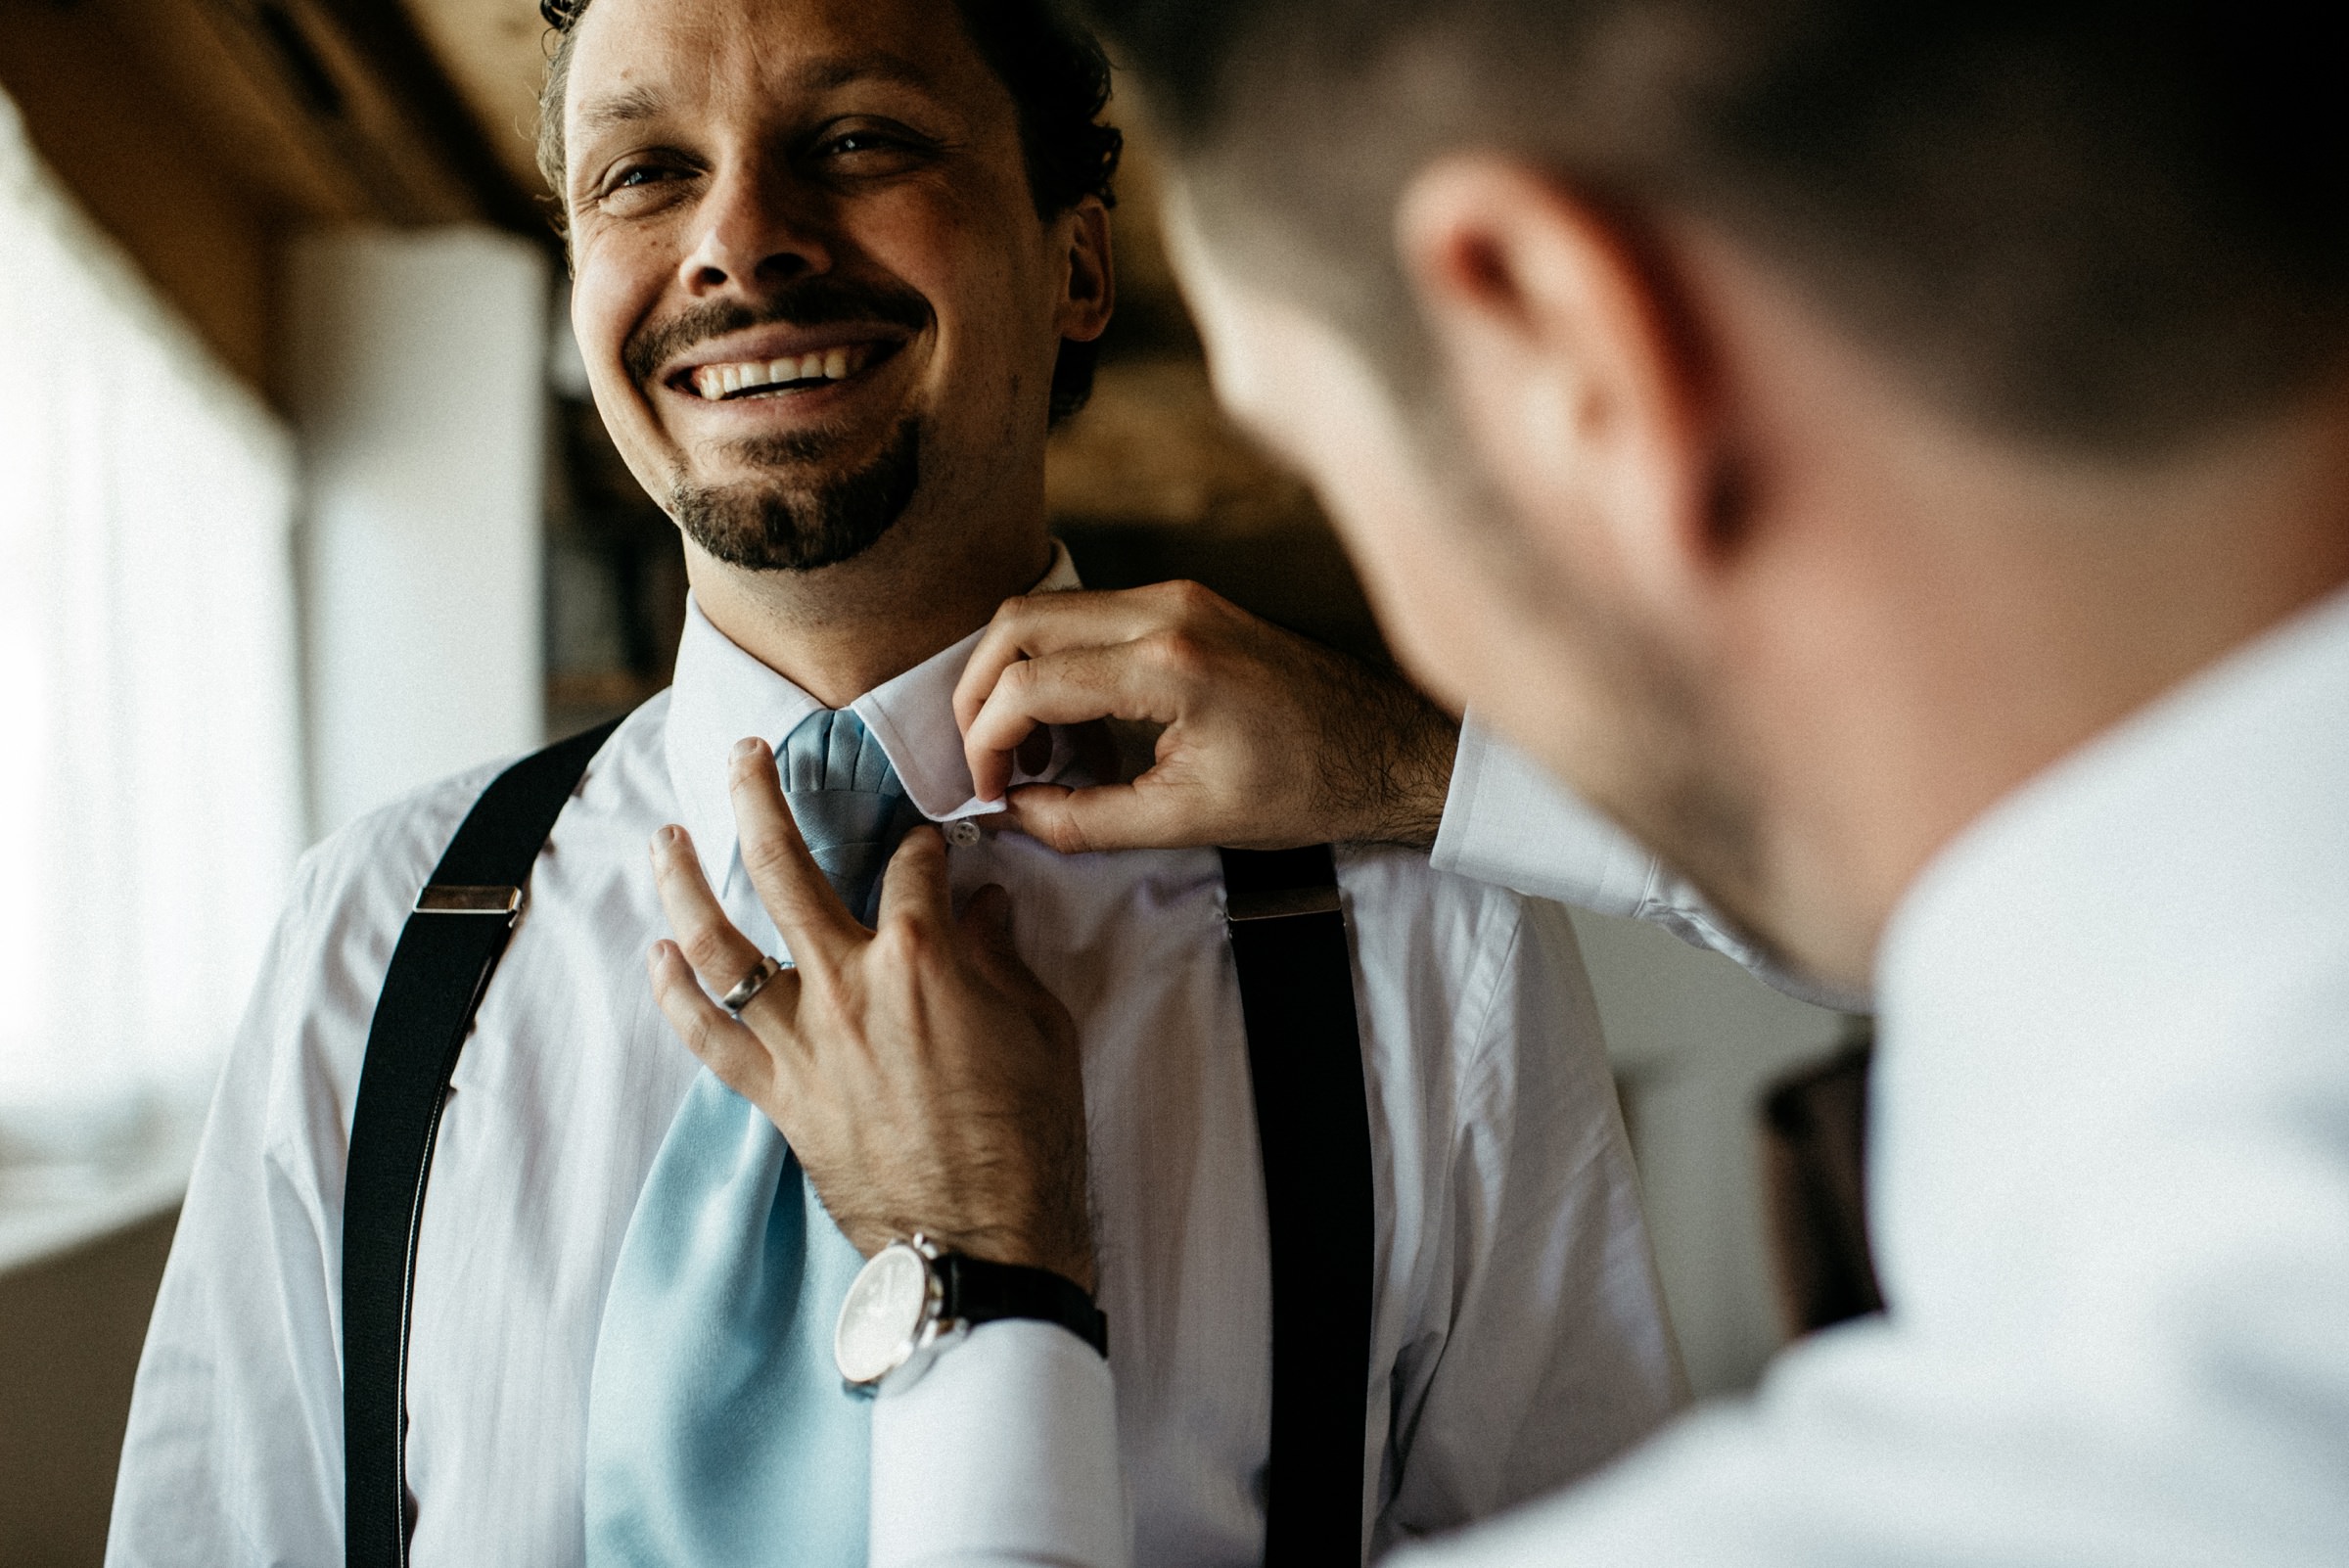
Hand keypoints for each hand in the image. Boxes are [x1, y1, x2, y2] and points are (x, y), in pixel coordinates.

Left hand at [644, 738, 1094, 1293]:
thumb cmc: (1030, 1136)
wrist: (984, 1242)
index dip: (924, 845)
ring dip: (684, 882)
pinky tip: (658, 955)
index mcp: (922, 958)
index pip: (912, 867)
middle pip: (786, 866)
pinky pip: (708, 1035)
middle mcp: (847, 984)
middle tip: (745, 755)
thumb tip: (983, 911)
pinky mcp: (777, 1094)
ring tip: (665, 837)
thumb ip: (1001, 959)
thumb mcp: (1040, 1029)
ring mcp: (802, 1039)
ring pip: (720, 942)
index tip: (929, 846)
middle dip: (760, 797)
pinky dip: (676, 993)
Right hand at [954, 581, 1460, 853]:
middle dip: (981, 693)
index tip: (989, 793)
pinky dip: (1066, 668)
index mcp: (1168, 662)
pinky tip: (1087, 735)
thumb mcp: (1190, 819)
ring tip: (1043, 759)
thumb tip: (1016, 815)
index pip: (1028, 683)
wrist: (1392, 751)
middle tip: (986, 760)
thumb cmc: (1310, 786)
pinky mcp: (1189, 603)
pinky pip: (1094, 618)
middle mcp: (1166, 608)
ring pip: (1050, 612)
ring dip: (1022, 679)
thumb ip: (1087, 819)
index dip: (987, 743)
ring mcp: (1179, 596)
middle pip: (1019, 621)